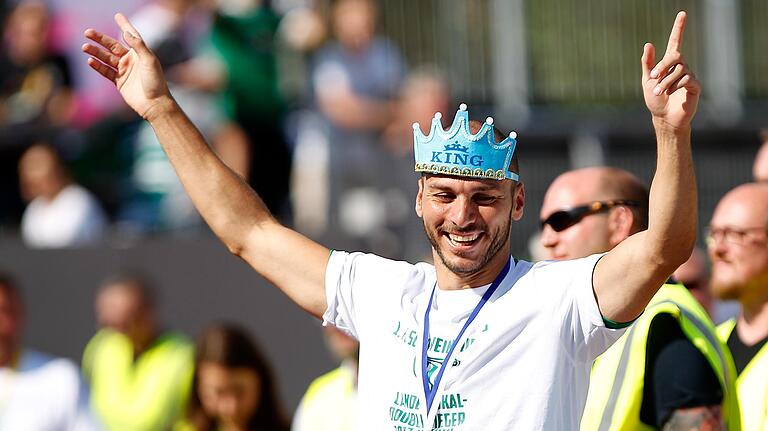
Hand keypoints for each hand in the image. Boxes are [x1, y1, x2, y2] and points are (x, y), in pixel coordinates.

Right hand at [82, 13, 171, 120]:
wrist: (154, 104)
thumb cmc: (155, 82)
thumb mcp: (149, 61)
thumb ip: (138, 46)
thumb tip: (126, 32)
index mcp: (140, 53)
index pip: (131, 36)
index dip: (125, 25)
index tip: (118, 16)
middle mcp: (132, 60)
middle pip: (112, 46)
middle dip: (100, 39)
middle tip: (87, 32)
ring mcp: (125, 71)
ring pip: (107, 58)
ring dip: (96, 52)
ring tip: (85, 47)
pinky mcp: (119, 82)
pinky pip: (106, 71)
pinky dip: (98, 66)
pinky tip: (90, 61)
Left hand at [641, 11, 700, 130]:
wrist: (664, 117)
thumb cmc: (655, 100)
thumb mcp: (647, 81)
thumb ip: (648, 63)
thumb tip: (648, 43)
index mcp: (669, 64)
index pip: (675, 42)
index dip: (678, 28)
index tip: (682, 14)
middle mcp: (681, 67)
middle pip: (676, 56)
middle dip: (663, 66)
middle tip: (653, 77)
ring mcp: (689, 75)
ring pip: (679, 70)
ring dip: (666, 81)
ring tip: (659, 92)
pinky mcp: (695, 86)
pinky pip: (686, 79)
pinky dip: (675, 86)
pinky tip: (670, 93)